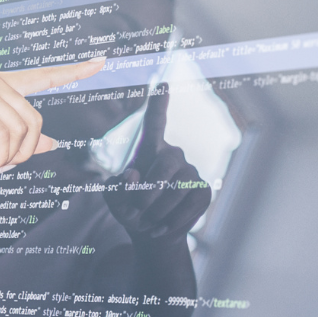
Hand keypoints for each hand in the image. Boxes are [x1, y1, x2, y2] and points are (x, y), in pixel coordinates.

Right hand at [0, 59, 104, 174]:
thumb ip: (17, 140)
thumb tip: (52, 144)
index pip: (43, 76)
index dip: (74, 71)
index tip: (100, 62)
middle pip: (36, 120)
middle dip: (24, 153)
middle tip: (1, 168)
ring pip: (22, 129)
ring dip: (9, 157)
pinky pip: (4, 134)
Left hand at [102, 86, 211, 243]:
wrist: (152, 233)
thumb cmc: (130, 210)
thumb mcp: (114, 201)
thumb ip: (116, 188)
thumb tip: (133, 174)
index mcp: (149, 150)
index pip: (155, 122)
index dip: (158, 103)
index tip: (163, 82)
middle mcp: (173, 155)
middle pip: (165, 163)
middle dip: (148, 191)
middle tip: (136, 211)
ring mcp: (190, 172)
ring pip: (176, 189)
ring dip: (156, 212)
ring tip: (147, 221)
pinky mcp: (202, 190)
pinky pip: (188, 205)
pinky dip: (170, 221)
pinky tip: (161, 226)